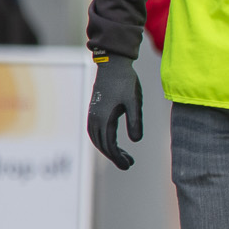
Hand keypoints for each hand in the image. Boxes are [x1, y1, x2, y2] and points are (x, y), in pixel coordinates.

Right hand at [87, 54, 142, 170]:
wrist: (113, 64)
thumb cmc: (126, 82)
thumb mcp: (134, 101)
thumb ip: (135, 121)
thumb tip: (136, 141)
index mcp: (104, 118)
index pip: (109, 145)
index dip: (118, 157)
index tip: (128, 165)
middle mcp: (94, 118)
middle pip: (102, 145)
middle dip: (114, 156)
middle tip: (128, 164)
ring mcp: (92, 114)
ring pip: (97, 139)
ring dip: (108, 149)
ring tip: (124, 156)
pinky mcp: (94, 110)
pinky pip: (95, 131)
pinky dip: (103, 140)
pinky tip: (114, 142)